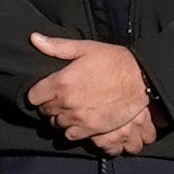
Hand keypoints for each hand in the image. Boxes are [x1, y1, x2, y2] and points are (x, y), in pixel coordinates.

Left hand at [26, 33, 159, 154]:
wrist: (140, 79)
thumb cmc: (113, 60)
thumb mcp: (85, 48)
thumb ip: (57, 46)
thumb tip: (34, 38)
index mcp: (62, 81)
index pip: (33, 96)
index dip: (37, 93)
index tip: (43, 91)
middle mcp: (67, 102)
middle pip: (44, 111)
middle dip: (47, 105)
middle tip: (57, 98)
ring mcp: (79, 118)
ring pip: (55, 124)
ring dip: (58, 117)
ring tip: (67, 109)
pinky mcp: (92, 129)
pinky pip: (69, 136)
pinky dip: (69, 130)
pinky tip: (76, 120)